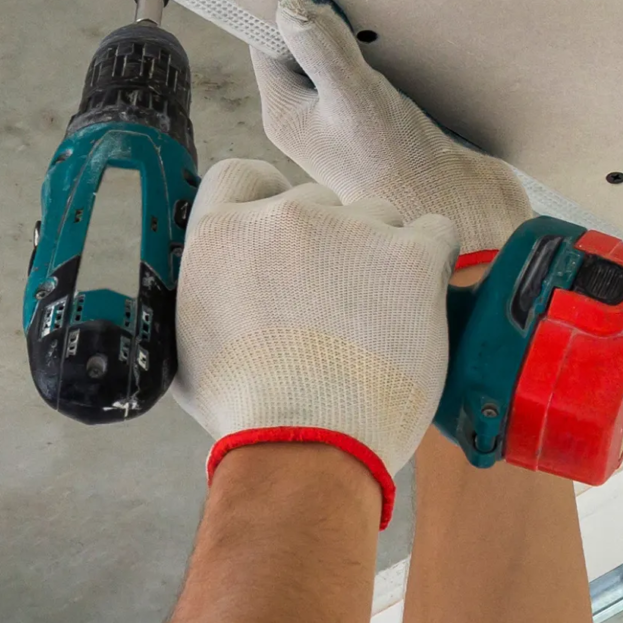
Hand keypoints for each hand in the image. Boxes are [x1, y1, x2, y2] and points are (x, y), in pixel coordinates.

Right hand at [171, 157, 455, 525]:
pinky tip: (416, 308)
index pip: (244, 175)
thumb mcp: (186, 347)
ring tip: (377, 322)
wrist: (305, 447)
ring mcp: (351, 230)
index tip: (285, 235)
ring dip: (379, 257)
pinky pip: (436, 234)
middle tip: (336, 304)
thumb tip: (213, 286)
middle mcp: (283, 216)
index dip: (267, 201)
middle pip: (318, 203)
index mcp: (223, 233)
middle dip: (329, 245)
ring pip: (378, 218)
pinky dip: (431, 265)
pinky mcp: (411, 255)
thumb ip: (203, 294)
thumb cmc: (247, 413)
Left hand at [253, 0, 537, 259]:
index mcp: (287, 113)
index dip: (286, 7)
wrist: (461, 213)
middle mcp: (312, 116)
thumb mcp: (355, 98)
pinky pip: (380, 70)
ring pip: (345, 55)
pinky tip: (413, 38)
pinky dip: (393, 51)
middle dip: (329, 13)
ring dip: (365, 32)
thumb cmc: (398, 167)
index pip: (268, 41)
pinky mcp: (389, 119)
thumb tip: (290, 3)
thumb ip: (322, 49)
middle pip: (306, 44)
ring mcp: (349, 118)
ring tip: (384, 6)